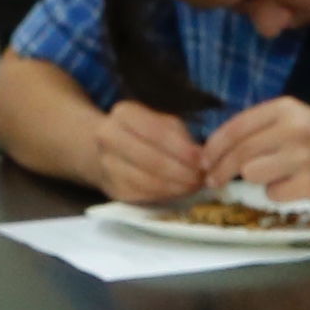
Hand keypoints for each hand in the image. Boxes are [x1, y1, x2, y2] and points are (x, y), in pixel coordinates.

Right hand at [89, 101, 210, 206]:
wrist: (106, 149)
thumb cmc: (144, 134)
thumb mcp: (162, 122)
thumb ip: (180, 136)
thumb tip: (201, 158)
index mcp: (124, 114)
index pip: (157, 132)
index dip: (182, 149)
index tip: (203, 160)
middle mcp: (109, 137)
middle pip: (152, 160)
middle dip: (182, 172)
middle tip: (202, 178)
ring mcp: (108, 164)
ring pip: (148, 181)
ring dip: (177, 187)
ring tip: (195, 186)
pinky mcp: (115, 188)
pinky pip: (145, 195)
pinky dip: (167, 195)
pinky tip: (180, 191)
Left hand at [203, 97, 309, 208]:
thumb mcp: (299, 121)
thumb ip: (264, 129)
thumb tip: (220, 149)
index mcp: (285, 107)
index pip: (236, 126)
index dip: (213, 146)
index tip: (202, 159)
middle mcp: (292, 128)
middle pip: (239, 152)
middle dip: (220, 169)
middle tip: (212, 180)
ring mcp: (301, 156)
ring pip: (251, 173)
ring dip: (255, 180)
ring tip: (273, 177)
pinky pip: (274, 193)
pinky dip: (278, 195)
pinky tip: (295, 187)